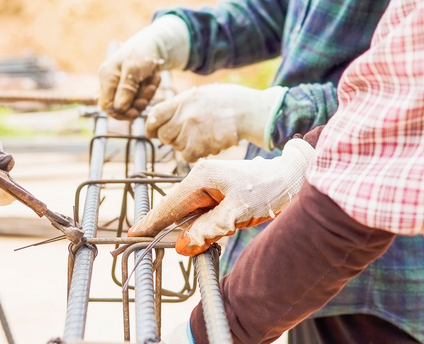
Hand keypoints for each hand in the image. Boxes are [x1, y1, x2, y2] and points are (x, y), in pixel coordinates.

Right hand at [98, 15, 189, 118]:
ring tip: (152, 82)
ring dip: (145, 96)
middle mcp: (111, 83)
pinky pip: (140, 98)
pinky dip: (149, 92)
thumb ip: (126, 89)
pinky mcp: (131, 87)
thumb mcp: (134, 69)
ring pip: (132, 104)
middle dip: (136, 104)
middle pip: (120, 107)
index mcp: (107, 78)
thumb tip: (119, 109)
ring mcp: (121, 86)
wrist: (153, 44)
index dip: (120, 112)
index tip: (135, 111)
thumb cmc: (141, 52)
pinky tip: (153, 80)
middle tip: (149, 91)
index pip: (106, 106)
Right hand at [128, 138, 314, 255]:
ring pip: (189, 212)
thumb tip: (182, 246)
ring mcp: (208, 181)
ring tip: (205, 230)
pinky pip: (201, 210)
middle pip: (176, 209)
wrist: (291, 177)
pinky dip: (203, 223)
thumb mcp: (237, 214)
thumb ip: (208, 230)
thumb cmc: (267, 190)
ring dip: (192, 227)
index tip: (132, 235)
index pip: (169, 205)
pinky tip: (214, 228)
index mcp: (201, 178)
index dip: (151, 222)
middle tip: (157, 240)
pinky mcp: (216, 188)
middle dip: (172, 228)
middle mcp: (200, 176)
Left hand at [145, 84, 286, 162]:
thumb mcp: (200, 94)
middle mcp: (184, 116)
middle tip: (181, 136)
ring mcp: (193, 132)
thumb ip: (181, 105)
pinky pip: (188, 156)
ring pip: (177, 147)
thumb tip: (164, 117)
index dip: (150, 126)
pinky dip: (194, 154)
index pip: (154, 116)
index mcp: (182, 100)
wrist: (249, 111)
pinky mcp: (203, 146)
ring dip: (184, 145)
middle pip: (163, 135)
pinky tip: (205, 145)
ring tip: (200, 137)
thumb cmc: (228, 100)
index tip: (152, 132)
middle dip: (169, 138)